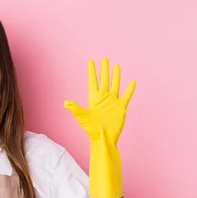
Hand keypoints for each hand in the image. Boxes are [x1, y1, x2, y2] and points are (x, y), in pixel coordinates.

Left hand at [62, 57, 135, 197]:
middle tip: (104, 59)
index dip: (92, 71)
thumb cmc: (91, 129)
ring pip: (115, 85)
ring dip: (116, 76)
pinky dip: (129, 89)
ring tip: (116, 66)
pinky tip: (132, 81)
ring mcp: (112, 101)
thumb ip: (75, 109)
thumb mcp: (82, 117)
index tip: (90, 61)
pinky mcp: (121, 107)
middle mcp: (103, 98)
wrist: (103, 138)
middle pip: (104, 80)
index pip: (92, 81)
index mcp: (93, 98)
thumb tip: (65, 103)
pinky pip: (126, 95)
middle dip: (104, 69)